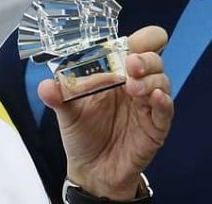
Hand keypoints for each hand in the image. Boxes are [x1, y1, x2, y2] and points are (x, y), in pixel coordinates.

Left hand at [40, 26, 172, 199]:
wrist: (92, 170)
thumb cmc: (82, 133)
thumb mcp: (66, 112)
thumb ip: (58, 96)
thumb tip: (46, 86)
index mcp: (115, 72)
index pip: (136, 45)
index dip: (138, 39)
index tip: (127, 43)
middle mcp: (135, 83)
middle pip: (153, 58)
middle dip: (145, 57)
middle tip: (131, 65)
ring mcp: (147, 104)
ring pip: (162, 80)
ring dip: (150, 79)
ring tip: (133, 88)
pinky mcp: (156, 126)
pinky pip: (166, 110)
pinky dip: (163, 101)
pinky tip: (155, 97)